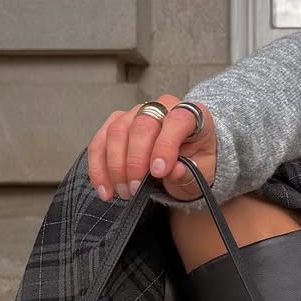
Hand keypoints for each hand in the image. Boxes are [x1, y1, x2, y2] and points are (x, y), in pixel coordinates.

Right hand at [87, 95, 217, 202]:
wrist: (184, 164)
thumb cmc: (196, 164)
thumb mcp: (202, 174)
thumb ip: (190, 173)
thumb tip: (174, 171)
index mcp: (192, 115)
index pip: (177, 120)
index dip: (165, 145)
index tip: (158, 172)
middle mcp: (163, 108)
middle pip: (142, 125)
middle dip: (135, 160)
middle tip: (135, 188)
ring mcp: (136, 113)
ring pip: (116, 132)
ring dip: (115, 166)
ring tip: (124, 192)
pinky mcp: (116, 124)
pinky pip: (99, 142)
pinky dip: (98, 168)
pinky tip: (105, 189)